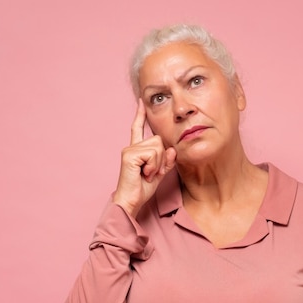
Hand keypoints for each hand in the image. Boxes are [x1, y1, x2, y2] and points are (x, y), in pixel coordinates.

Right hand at [112, 98, 176, 216]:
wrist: (131, 201)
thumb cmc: (142, 189)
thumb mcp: (159, 173)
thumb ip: (167, 161)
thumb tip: (172, 149)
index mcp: (137, 149)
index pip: (138, 128)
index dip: (140, 115)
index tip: (141, 101)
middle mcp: (132, 147)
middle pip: (159, 141)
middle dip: (162, 158)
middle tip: (152, 172)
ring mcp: (130, 150)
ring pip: (158, 147)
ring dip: (157, 163)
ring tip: (147, 173)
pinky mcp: (130, 155)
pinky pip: (152, 154)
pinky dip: (153, 166)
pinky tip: (144, 174)